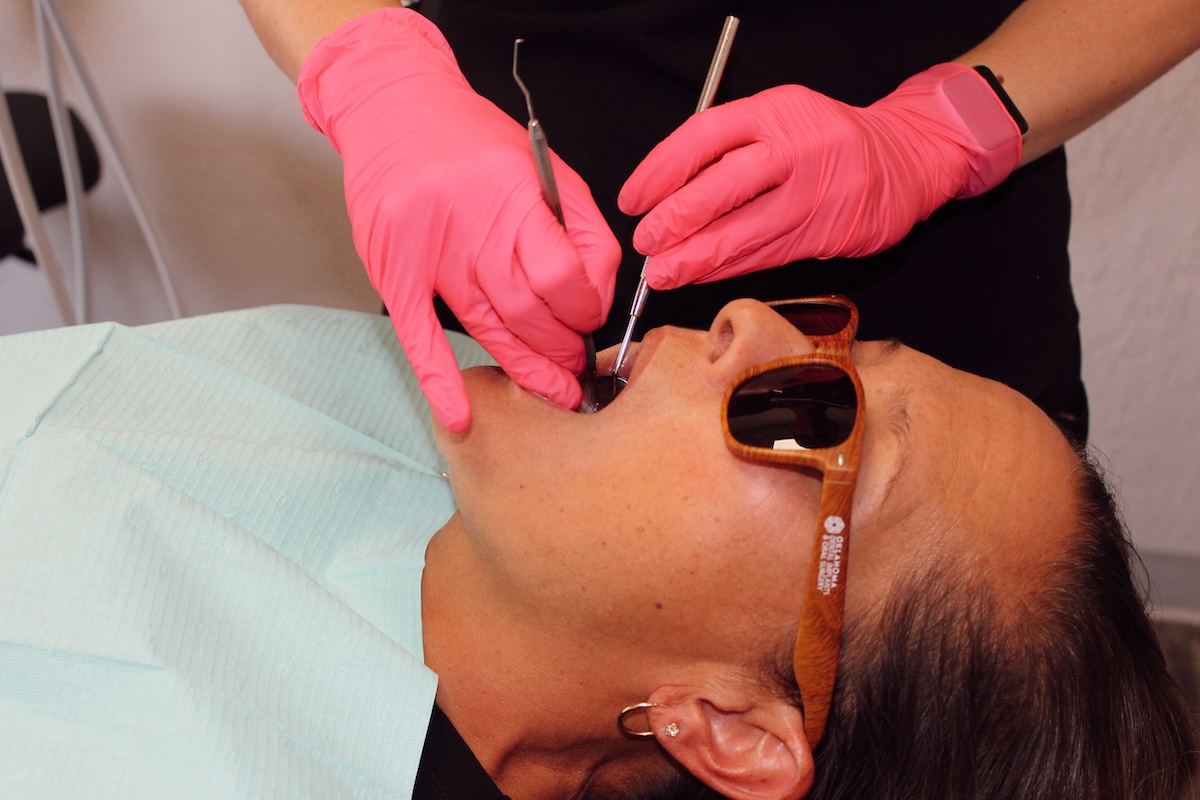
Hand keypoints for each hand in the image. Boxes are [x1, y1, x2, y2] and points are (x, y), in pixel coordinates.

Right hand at [298, 9, 620, 431]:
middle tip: (578, 365)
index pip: (565, 275)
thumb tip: (600, 287)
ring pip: (488, 329)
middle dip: (563, 347)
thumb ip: (577, 224)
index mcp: (516, 196)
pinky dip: (440, 380)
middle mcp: (473, 227)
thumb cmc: (470, 140)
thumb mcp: (541, 164)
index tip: (591, 317)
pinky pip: (420, 337)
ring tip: (556, 392)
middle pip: (530, 312)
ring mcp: (431, 255)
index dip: (586, 308)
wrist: (393, 111)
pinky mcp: (395, 275)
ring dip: (527, 370)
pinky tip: (460, 415)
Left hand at [618, 63, 1021, 288]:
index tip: (633, 199)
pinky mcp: (826, 233)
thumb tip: (666, 194)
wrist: (904, 157)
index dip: (660, 172)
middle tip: (646, 242)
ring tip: (663, 273)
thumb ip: (729, 147)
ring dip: (696, 258)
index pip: (702, 137)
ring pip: (743, 231)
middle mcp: (793, 149)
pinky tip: (702, 275)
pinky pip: (765, 256)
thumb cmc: (826, 138)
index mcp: (773, 111)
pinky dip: (728, 270)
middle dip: (675, 220)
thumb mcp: (779, 118)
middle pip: (720, 187)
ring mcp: (813, 193)